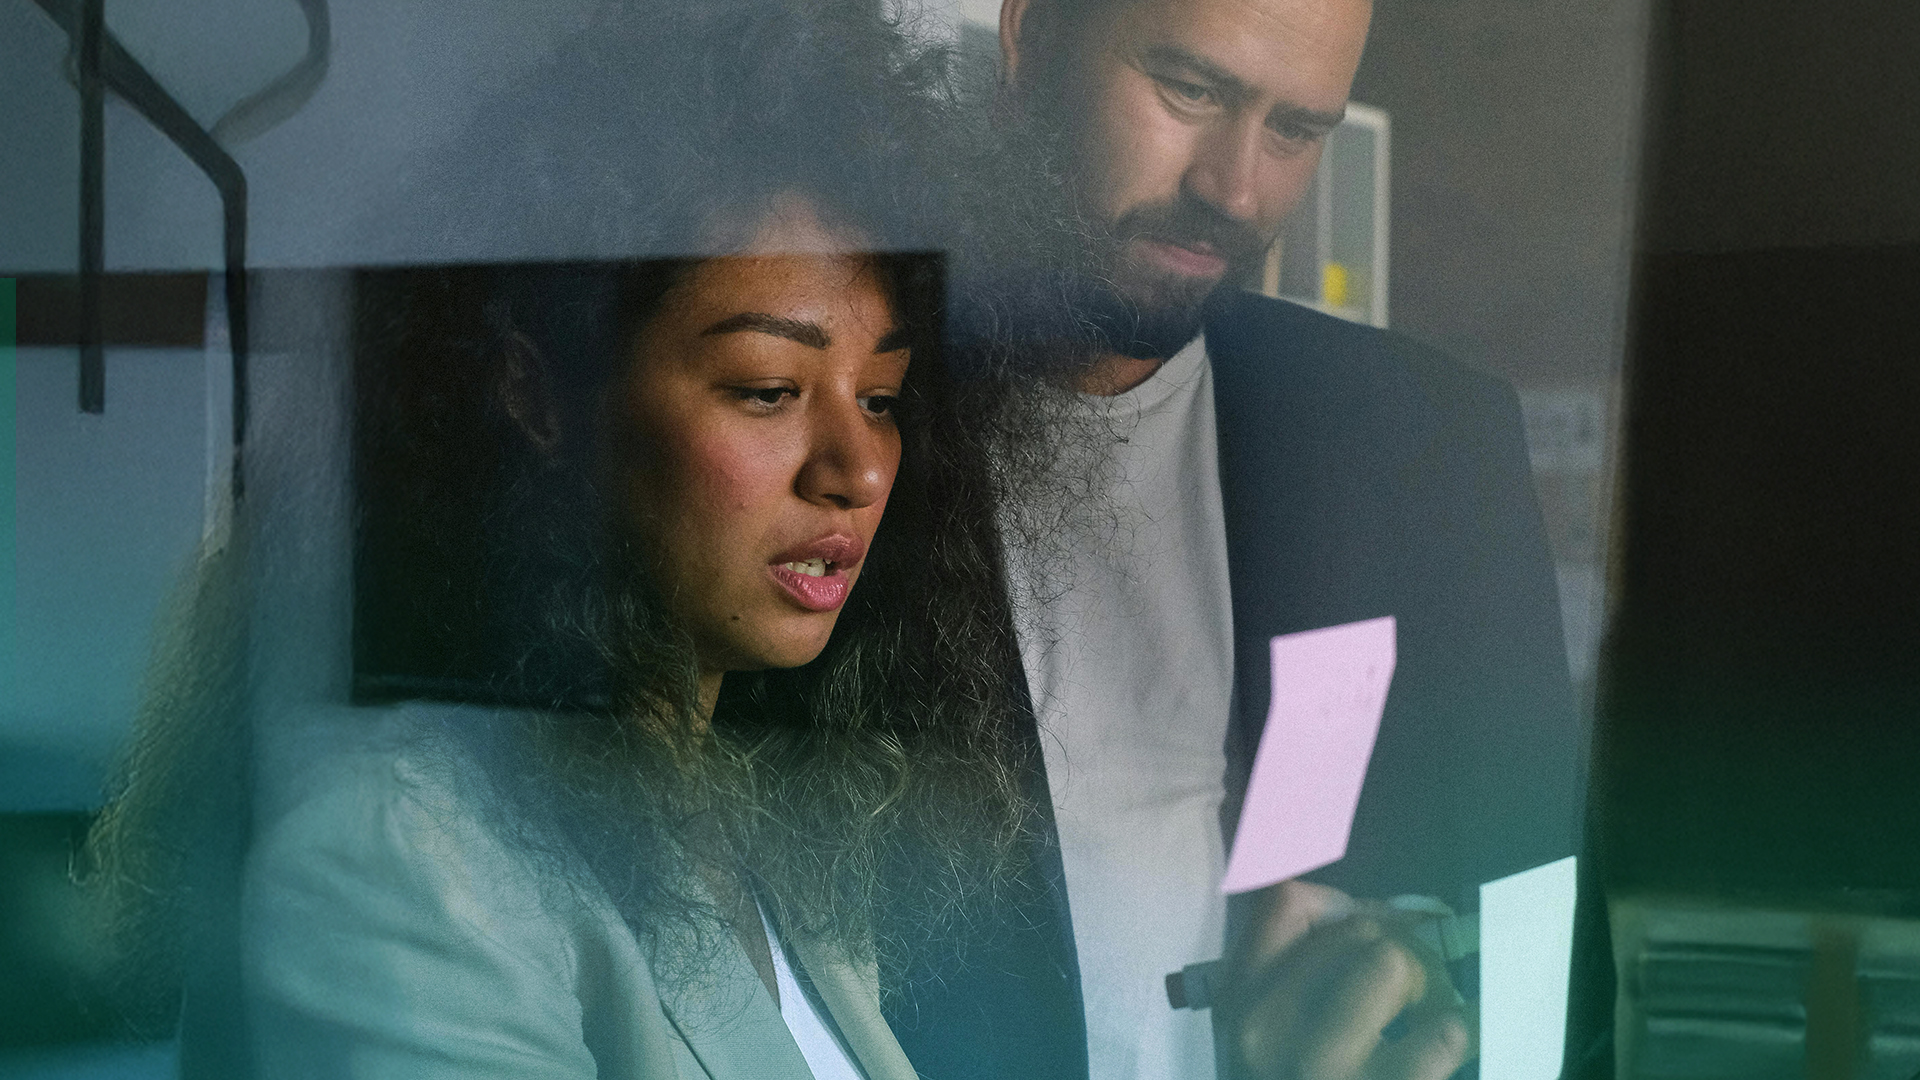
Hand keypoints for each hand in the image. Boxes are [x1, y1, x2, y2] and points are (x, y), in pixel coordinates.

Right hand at [1215, 880, 1470, 1079]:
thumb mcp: (1273, 1040)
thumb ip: (1296, 975)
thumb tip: (1375, 916)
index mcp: (1238, 1006)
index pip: (1283, 902)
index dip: (1346, 903)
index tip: (1374, 928)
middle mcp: (1263, 1031)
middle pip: (1352, 930)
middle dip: (1400, 947)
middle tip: (1418, 984)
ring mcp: (1318, 1070)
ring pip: (1385, 963)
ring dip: (1425, 986)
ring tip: (1434, 1017)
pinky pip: (1434, 1036)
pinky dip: (1452, 1035)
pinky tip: (1448, 1045)